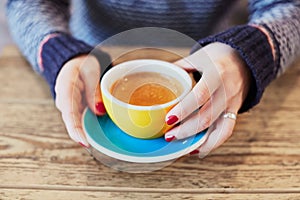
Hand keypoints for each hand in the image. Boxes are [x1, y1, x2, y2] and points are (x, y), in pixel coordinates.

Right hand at [55, 55, 105, 146]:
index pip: (69, 110)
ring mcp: (68, 105)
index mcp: (65, 87)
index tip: (82, 140)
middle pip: (71, 120)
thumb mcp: (91, 71)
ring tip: (92, 145)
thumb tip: (99, 111)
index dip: (75, 127)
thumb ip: (94, 90)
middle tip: (89, 146)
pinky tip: (94, 137)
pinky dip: (86, 127)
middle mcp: (64, 99)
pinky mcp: (75, 108)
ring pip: (75, 121)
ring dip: (83, 132)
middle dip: (79, 134)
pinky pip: (80, 119)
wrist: (75, 61)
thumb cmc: (83, 64)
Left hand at [164, 42, 251, 157]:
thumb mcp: (199, 56)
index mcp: (216, 74)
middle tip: (168, 136)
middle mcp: (227, 91)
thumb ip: (179, 67)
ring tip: (181, 146)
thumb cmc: (218, 56)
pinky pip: (226, 131)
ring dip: (199, 140)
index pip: (200, 95)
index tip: (169, 119)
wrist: (246, 58)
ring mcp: (232, 103)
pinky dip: (213, 143)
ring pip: (217, 128)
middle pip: (207, 116)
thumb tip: (157, 76)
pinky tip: (199, 150)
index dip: (184, 110)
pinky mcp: (235, 111)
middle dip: (186, 130)